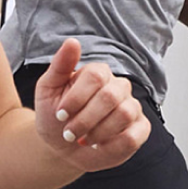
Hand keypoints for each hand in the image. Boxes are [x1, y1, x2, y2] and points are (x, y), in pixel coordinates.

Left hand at [33, 39, 149, 168]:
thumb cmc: (55, 116)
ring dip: (97, 132)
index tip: (60, 114)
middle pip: (110, 96)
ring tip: (82, 140)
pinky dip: (112, 145)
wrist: (61, 146)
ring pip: (124, 114)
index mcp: (99, 73)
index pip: (96, 76)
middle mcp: (119, 87)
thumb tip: (72, 42)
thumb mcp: (48, 89)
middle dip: (85, 119)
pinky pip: (134, 136)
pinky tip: (98, 146)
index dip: (76, 98)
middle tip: (68, 132)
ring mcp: (132, 107)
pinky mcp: (140, 129)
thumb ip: (60, 65)